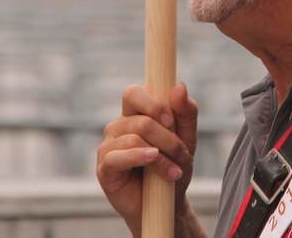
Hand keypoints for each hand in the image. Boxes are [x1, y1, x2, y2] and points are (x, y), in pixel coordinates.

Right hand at [96, 83, 198, 235]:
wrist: (168, 204)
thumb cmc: (175, 167)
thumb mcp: (187, 139)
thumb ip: (186, 112)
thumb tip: (179, 86)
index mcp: (135, 114)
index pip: (134, 93)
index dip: (153, 103)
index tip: (171, 120)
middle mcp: (119, 127)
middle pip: (138, 118)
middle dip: (166, 135)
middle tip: (181, 151)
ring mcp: (109, 146)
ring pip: (134, 137)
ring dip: (161, 154)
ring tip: (175, 170)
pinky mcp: (104, 168)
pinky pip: (117, 156)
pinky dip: (139, 157)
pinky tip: (154, 164)